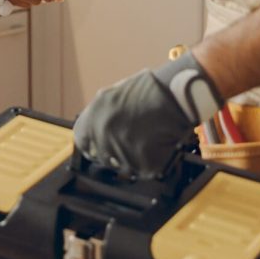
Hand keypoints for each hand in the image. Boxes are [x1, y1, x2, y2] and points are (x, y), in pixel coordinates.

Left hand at [72, 52, 222, 178]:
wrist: (177, 93)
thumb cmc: (152, 89)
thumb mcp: (117, 94)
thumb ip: (102, 114)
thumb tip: (95, 130)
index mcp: (95, 114)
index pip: (82, 140)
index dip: (91, 145)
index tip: (98, 148)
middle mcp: (104, 133)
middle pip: (104, 157)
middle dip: (117, 153)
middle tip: (134, 142)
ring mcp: (122, 150)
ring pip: (125, 165)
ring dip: (136, 157)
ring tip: (150, 137)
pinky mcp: (142, 163)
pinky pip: (144, 169)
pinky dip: (153, 161)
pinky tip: (159, 143)